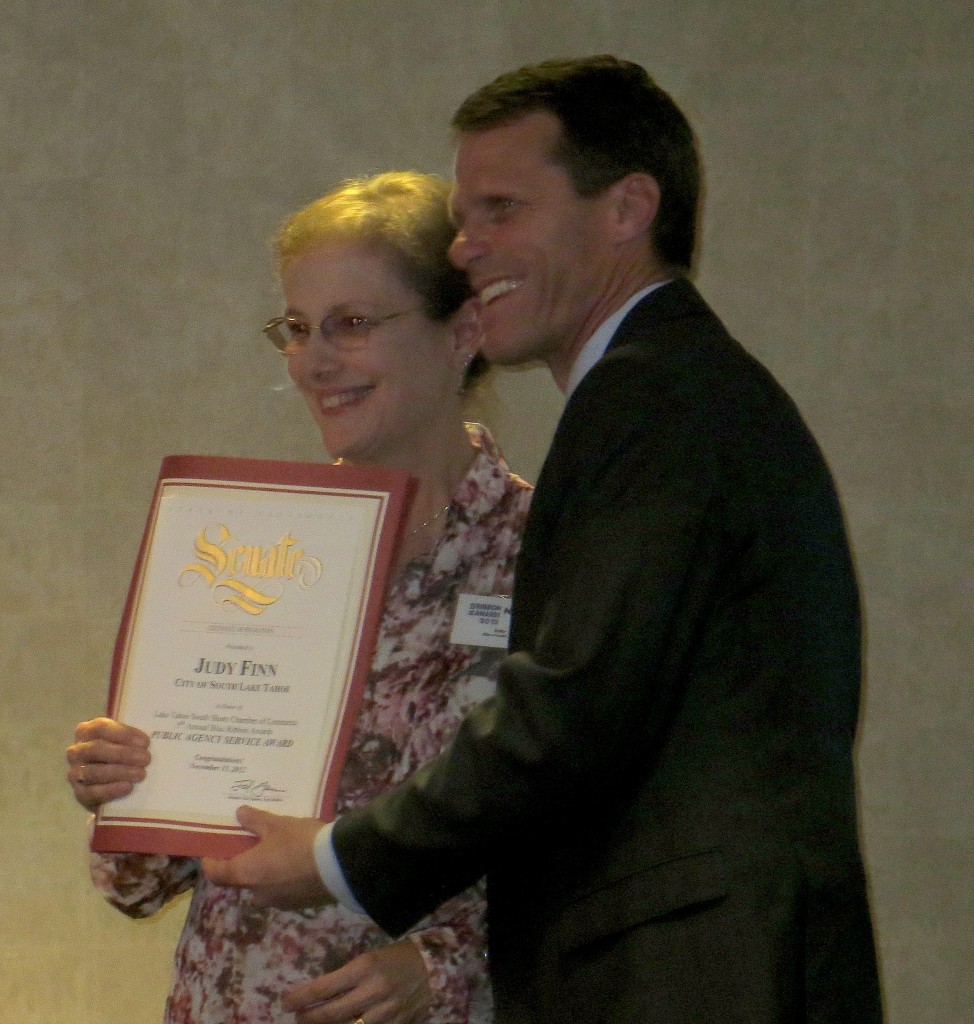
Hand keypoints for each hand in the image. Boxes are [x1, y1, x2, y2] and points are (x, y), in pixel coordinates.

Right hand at [66, 718, 150, 809]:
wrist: (106, 782)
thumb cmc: (120, 753)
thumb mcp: (123, 741)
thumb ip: (132, 738)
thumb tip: (157, 736)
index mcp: (87, 731)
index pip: (102, 728)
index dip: (124, 734)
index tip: (145, 742)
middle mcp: (77, 750)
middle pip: (98, 749)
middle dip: (124, 754)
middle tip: (146, 759)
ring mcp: (75, 772)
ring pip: (95, 771)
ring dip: (120, 772)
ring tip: (141, 774)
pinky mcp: (79, 793)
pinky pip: (93, 792)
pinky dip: (111, 789)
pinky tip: (127, 787)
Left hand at [202, 805, 331, 909]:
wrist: (338, 866)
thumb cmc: (299, 842)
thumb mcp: (277, 824)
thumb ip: (255, 820)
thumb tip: (239, 813)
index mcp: (245, 874)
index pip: (215, 873)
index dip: (211, 861)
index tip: (213, 849)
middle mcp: (256, 893)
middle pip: (242, 878)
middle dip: (247, 862)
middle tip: (256, 843)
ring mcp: (278, 902)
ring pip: (264, 885)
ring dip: (267, 871)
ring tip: (283, 850)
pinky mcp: (298, 904)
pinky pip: (283, 889)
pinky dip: (285, 878)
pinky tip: (300, 862)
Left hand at [283, 939, 431, 1023]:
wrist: (433, 968)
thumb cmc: (396, 957)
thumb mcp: (370, 958)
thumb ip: (347, 976)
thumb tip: (320, 993)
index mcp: (365, 967)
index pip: (325, 987)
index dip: (302, 997)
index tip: (287, 1001)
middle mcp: (373, 990)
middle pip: (331, 1013)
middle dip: (309, 1018)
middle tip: (297, 1017)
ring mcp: (385, 1012)